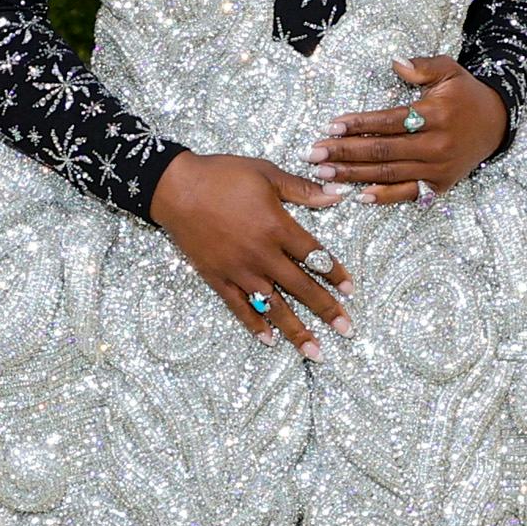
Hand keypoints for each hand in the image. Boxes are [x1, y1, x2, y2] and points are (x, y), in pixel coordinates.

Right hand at [149, 152, 352, 352]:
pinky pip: (239, 308)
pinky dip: (255, 325)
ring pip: (273, 306)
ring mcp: (239, 270)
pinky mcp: (217, 278)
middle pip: (301, 288)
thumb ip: (301, 190)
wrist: (175, 187)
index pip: (315, 256)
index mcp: (277, 227)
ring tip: (314, 351)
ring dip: (296, 330)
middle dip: (327, 310)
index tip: (351, 291)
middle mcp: (262, 255)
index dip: (335, 274)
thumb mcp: (266, 173)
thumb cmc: (221, 176)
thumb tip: (337, 195)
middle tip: (347, 329)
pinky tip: (269, 340)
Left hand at [308, 58, 507, 203]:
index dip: (359, 125)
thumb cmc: (465, 94)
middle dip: (344, 153)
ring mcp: (438, 168)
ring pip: (389, 173)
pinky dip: (384, 196)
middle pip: (382, 151)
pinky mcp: (440, 185)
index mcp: (436, 114)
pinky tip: (359, 196)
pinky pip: (408, 194)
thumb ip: (422, 66)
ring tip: (324, 174)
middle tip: (313, 153)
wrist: (496, 123)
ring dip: (354, 175)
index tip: (331, 126)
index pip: (389, 121)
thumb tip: (395, 62)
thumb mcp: (449, 70)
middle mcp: (437, 144)